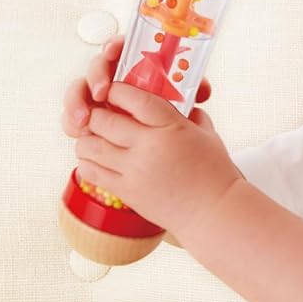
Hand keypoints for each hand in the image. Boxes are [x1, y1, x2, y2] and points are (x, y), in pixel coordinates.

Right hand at [62, 34, 210, 138]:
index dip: (113, 45)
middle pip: (96, 67)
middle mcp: (112, 77)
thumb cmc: (168, 110)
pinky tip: (79, 131)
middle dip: (95, 76)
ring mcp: (96, 97)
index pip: (119, 46)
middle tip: (101, 91)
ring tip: (83, 119)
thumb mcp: (182, 98)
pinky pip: (74, 115)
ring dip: (77, 102)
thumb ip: (193, 90)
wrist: (161, 140)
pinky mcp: (87, 116)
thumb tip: (203, 91)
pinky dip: (73, 122)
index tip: (113, 51)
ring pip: (79, 91)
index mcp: (133, 65)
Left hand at [73, 81, 237, 234]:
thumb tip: (176, 100)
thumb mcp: (206, 133)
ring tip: (97, 137)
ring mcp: (134, 171)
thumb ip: (188, 113)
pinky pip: (90, 171)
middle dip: (97, 113)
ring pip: (89, 145)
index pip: (131, 97)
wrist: (213, 212)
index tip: (113, 90)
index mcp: (170, 127)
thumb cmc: (214, 172)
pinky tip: (98, 159)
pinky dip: (88, 161)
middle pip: (102, 119)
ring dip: (88, 138)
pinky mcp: (126, 191)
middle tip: (101, 114)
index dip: (116, 90)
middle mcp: (148, 147)